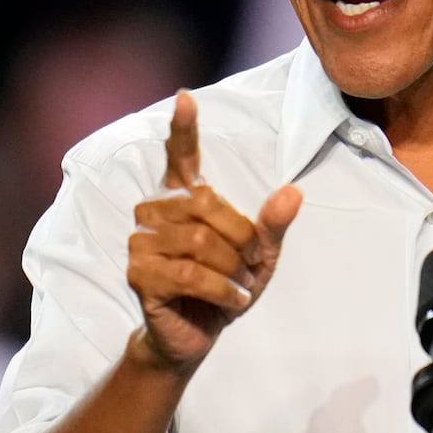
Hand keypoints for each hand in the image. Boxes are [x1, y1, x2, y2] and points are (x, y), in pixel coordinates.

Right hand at [127, 90, 302, 372]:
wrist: (197, 336)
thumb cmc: (226, 285)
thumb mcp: (260, 254)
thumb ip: (273, 223)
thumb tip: (294, 192)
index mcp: (183, 199)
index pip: (180, 156)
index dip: (183, 128)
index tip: (186, 97)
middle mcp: (155, 212)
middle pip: (205, 206)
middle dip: (241, 238)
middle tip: (252, 266)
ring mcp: (141, 243)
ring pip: (199, 243)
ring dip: (233, 269)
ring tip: (242, 286)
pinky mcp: (139, 275)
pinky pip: (189, 274)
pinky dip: (222, 289)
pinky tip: (234, 300)